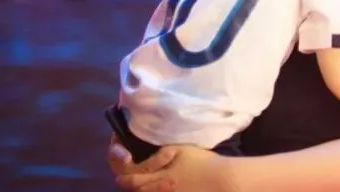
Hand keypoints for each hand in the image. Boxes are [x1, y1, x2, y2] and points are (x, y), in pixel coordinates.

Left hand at [113, 143, 234, 191]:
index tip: (119, 175)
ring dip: (141, 190)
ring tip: (137, 187)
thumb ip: (159, 157)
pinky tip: (155, 189)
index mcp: (160, 176)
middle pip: (140, 190)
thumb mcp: (178, 151)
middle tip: (122, 182)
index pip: (136, 178)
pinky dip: (154, 191)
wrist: (220, 180)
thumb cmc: (201, 162)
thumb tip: (146, 162)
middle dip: (130, 185)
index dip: (126, 176)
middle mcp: (161, 190)